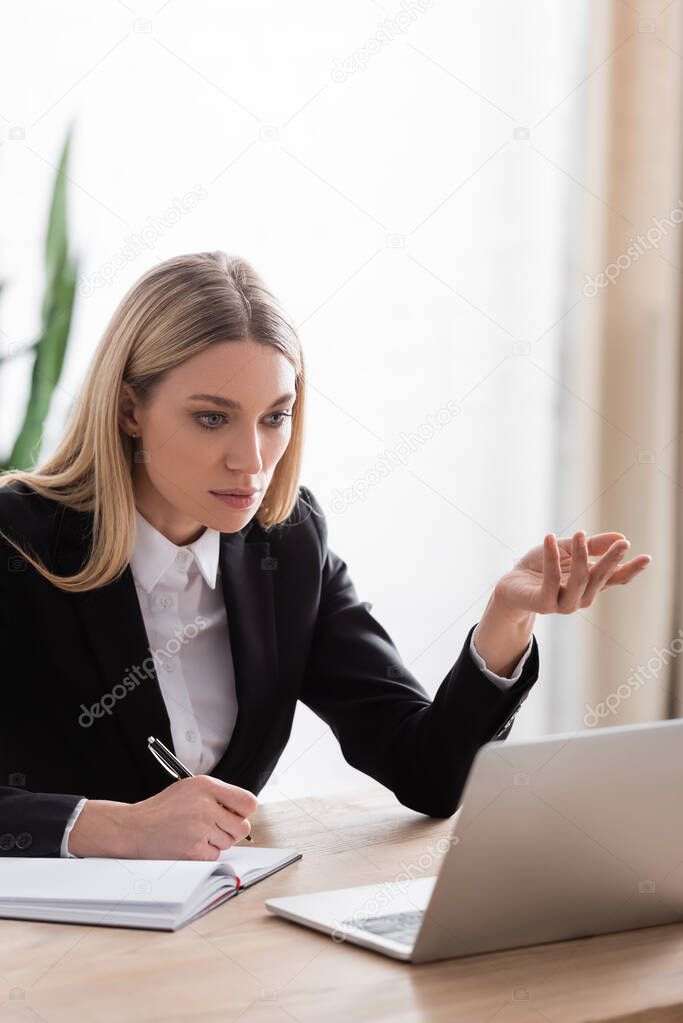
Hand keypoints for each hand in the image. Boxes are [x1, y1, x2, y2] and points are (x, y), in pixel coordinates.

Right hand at [69, 776, 257, 859]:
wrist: (134, 828)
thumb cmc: (164, 808)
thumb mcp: (191, 788)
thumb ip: (219, 795)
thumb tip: (247, 810)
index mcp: (207, 786)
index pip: (249, 802)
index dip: (244, 811)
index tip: (236, 814)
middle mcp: (206, 806)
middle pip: (242, 827)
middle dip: (231, 830)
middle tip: (213, 827)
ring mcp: (200, 829)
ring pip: (229, 843)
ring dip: (216, 842)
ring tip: (195, 833)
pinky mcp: (194, 851)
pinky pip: (215, 856)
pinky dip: (205, 854)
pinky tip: (188, 844)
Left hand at [472, 530, 651, 676]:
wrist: (510, 585)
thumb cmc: (539, 567)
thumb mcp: (566, 550)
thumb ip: (592, 546)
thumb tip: (620, 537)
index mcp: (589, 584)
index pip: (614, 579)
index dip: (630, 570)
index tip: (646, 557)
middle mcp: (580, 597)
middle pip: (599, 579)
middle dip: (611, 562)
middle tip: (623, 544)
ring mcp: (562, 604)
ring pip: (578, 582)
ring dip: (581, 558)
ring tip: (579, 534)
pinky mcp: (543, 604)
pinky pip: (550, 581)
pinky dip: (551, 560)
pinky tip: (550, 539)